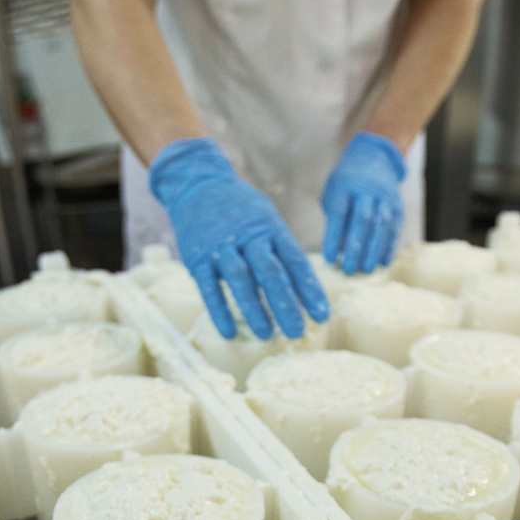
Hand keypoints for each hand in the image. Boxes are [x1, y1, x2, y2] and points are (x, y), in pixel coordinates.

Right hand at [149, 137, 327, 338]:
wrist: (197, 184)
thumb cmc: (241, 210)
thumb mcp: (268, 220)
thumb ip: (283, 252)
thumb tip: (304, 292)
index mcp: (271, 229)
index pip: (295, 261)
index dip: (310, 289)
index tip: (322, 315)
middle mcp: (248, 237)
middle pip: (270, 273)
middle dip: (285, 304)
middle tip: (297, 331)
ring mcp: (221, 248)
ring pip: (241, 280)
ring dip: (254, 309)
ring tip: (267, 334)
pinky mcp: (197, 258)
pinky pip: (209, 288)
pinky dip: (219, 311)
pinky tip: (229, 333)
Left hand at [320, 131, 406, 274]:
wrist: (373, 159)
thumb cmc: (346, 184)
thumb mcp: (333, 193)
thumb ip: (334, 219)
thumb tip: (340, 251)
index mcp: (345, 186)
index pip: (339, 214)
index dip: (334, 238)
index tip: (330, 259)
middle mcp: (367, 190)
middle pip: (363, 221)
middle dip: (356, 248)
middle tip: (349, 269)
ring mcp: (385, 198)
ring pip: (381, 225)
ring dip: (374, 250)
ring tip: (366, 269)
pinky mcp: (397, 206)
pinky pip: (394, 228)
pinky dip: (389, 247)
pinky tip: (382, 263)